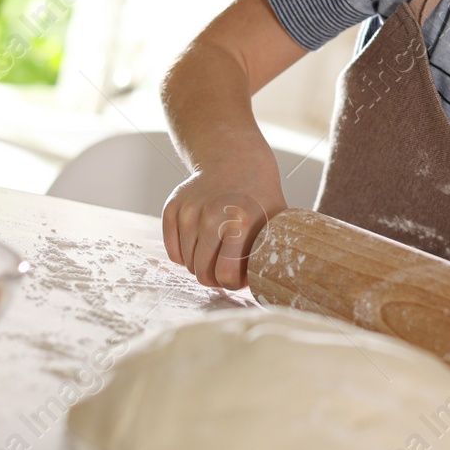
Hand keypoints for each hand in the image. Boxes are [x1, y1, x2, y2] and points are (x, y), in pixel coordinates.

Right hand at [162, 164, 284, 289]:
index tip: (239, 276)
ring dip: (201, 264)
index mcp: (241, 223)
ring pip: (187, 264)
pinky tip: (201, 241)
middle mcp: (211, 216)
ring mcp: (189, 210)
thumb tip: (276, 289)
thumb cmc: (259, 200)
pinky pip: (173, 252)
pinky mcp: (173, 207)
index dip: (232, 283)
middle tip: (227, 267)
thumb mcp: (275, 224)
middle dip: (215, 278)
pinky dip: (185, 254)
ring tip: (217, 250)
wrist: (235, 160)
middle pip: (202, 274)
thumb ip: (273, 256)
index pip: (225, 276)